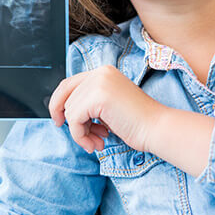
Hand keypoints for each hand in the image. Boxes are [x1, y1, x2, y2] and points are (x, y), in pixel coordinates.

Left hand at [48, 65, 163, 153]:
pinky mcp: (98, 96)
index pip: (68, 84)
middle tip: (82, 138)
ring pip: (69, 110)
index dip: (59, 103)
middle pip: (65, 96)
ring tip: (97, 142)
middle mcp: (100, 72)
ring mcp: (99, 82)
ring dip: (80, 132)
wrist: (156, 128)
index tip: (60, 121)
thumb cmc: (136, 122)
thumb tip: (63, 111)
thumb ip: (89, 102)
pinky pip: (74, 120)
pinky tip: (98, 143)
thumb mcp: (108, 106)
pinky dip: (81, 136)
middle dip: (70, 120)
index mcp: (103, 72)